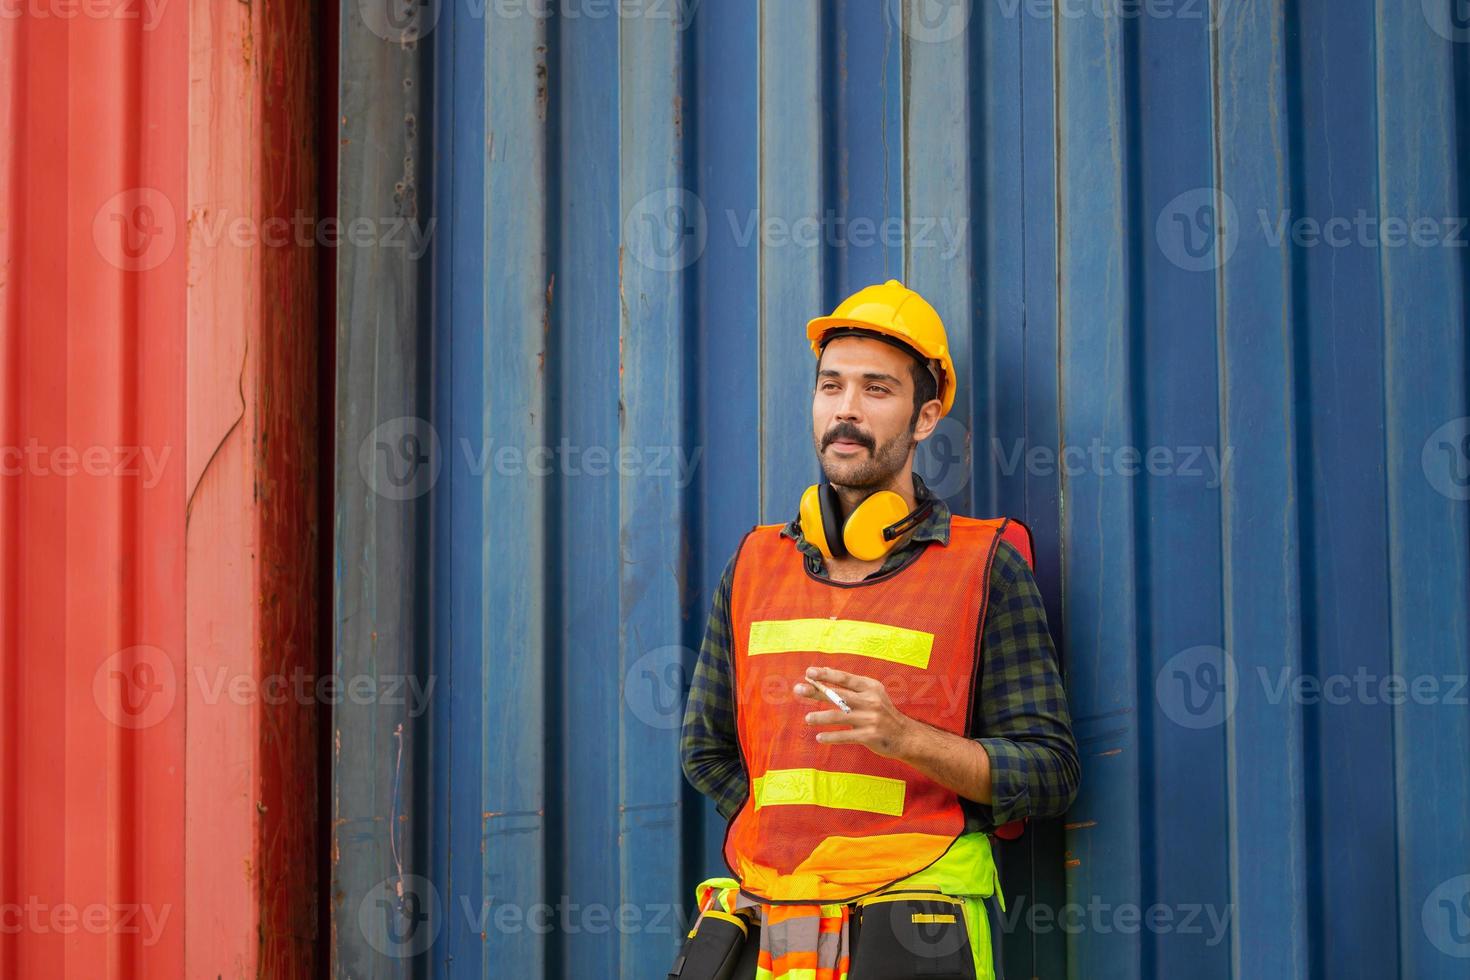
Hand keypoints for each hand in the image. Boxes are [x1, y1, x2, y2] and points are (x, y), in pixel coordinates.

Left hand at [793, 666, 915, 759]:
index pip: (845, 678)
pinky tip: (819, 737)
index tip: (809, 672)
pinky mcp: (870, 736)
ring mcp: (870, 719)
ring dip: (821, 717)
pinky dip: (831, 737)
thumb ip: (850, 686)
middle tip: (798, 689)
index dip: (826, 674)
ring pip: (840, 716)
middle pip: (838, 695)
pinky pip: (846, 736)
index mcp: (870, 687)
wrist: (905, 735)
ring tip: (807, 719)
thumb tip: (821, 674)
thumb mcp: (872, 694)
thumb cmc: (881, 712)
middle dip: (817, 691)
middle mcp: (871, 700)